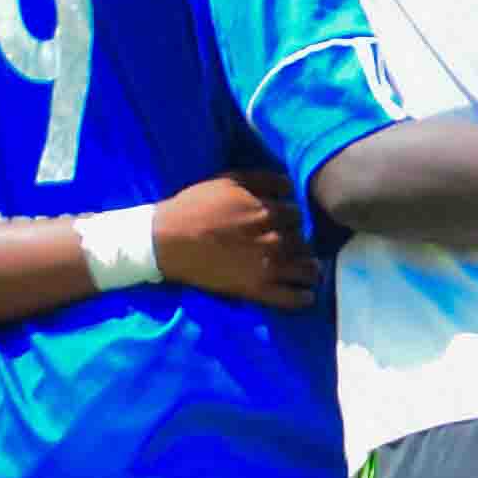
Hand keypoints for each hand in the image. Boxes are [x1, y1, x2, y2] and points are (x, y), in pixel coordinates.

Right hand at [153, 172, 322, 310]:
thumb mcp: (228, 180)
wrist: (168, 241)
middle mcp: (273, 239)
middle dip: (298, 241)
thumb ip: (262, 180)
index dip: (290, 216)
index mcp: (267, 211)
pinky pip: (291, 297)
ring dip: (310, 267)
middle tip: (292, 245)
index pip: (296, 213)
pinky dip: (303, 297)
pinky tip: (307, 296)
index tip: (284, 222)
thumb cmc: (196, 207)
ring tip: (309, 270)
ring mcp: (267, 266)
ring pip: (305, 267)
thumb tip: (289, 185)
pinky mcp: (257, 290)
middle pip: (302, 240)